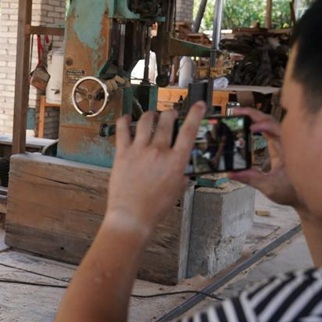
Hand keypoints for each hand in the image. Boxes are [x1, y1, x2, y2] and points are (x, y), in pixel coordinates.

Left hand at [105, 102, 205, 233]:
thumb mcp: (177, 190)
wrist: (132, 216)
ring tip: (151, 116)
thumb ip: (181, 176)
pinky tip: (126, 119)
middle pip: (167, 120)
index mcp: (176, 161)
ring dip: (150, 115)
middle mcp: (159, 151)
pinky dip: (124, 121)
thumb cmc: (155, 207)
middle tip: (170, 114)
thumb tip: (184, 170)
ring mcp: (140, 150)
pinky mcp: (122, 153)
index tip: (198, 105)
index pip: (189, 131)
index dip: (195, 114)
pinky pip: (122, 129)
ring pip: (146, 120)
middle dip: (170, 114)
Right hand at [228, 107, 303, 208]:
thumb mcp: (270, 187)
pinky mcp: (279, 147)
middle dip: (253, 114)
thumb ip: (250, 178)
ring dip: (254, 118)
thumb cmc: (293, 192)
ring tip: (237, 115)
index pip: (276, 129)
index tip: (250, 129)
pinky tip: (245, 125)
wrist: (307, 197)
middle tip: (235, 111)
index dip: (263, 125)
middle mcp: (286, 142)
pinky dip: (257, 125)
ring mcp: (283, 143)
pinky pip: (268, 131)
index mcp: (288, 149)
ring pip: (269, 123)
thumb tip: (231, 173)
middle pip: (270, 120)